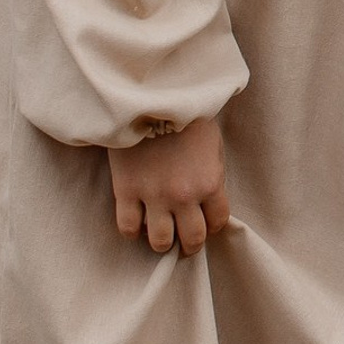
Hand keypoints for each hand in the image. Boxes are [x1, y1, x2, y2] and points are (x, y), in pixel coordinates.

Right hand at [108, 117, 230, 257]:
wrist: (154, 99)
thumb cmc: (189, 118)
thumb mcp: (214, 146)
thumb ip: (212, 175)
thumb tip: (209, 201)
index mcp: (210, 183)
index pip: (217, 222)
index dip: (213, 226)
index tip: (206, 225)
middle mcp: (183, 196)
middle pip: (191, 239)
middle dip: (190, 244)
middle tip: (185, 242)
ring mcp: (153, 196)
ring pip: (159, 241)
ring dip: (162, 243)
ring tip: (161, 236)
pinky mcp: (126, 191)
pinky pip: (128, 228)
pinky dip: (133, 232)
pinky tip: (138, 223)